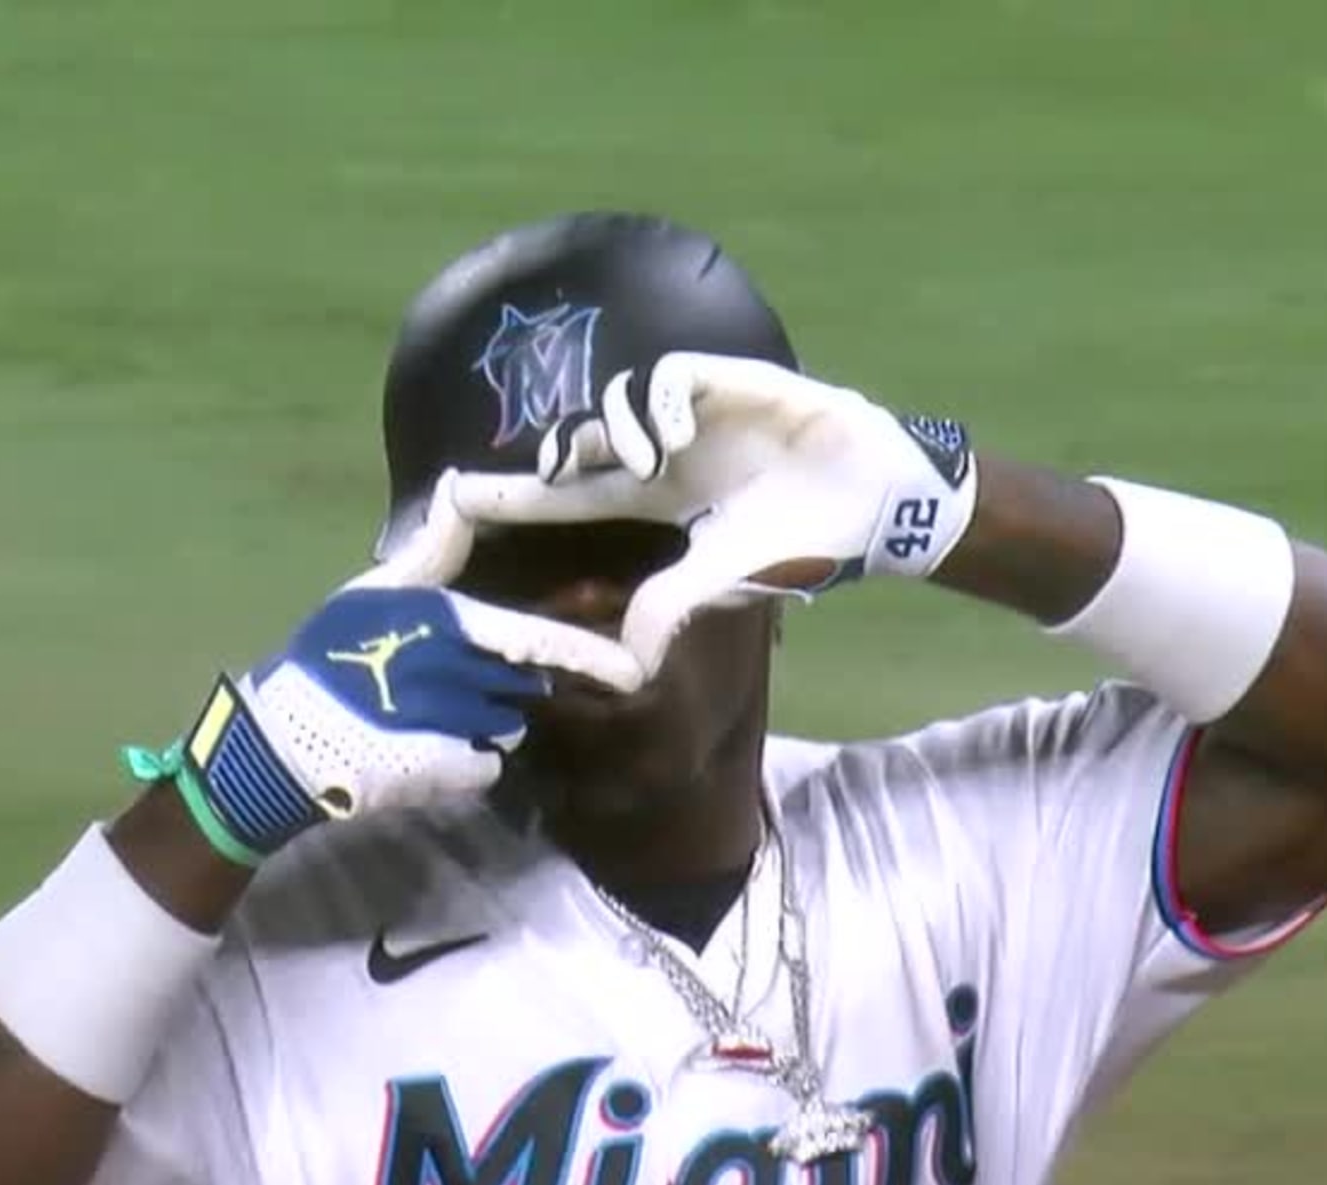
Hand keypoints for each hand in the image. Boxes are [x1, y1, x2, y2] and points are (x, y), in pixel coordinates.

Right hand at [156, 474, 646, 859]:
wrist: (287, 741)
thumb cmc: (328, 656)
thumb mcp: (373, 591)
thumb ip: (430, 551)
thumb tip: (459, 490)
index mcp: (452, 627)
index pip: (535, 641)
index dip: (586, 655)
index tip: (632, 671)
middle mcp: (467, 680)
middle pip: (524, 685)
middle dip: (509, 683)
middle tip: (454, 682)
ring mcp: (463, 732)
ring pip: (504, 723)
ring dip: (484, 718)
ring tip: (428, 713)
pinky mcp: (453, 775)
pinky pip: (483, 762)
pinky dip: (465, 757)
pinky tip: (423, 748)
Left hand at [447, 353, 979, 676]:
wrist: (872, 501)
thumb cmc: (801, 541)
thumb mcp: (722, 581)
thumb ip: (669, 607)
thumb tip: (625, 664)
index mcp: (654, 500)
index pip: (569, 495)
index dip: (515, 496)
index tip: (454, 496)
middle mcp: (662, 454)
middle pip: (578, 443)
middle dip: (548, 456)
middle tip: (535, 477)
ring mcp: (692, 415)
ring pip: (615, 405)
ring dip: (616, 434)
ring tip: (650, 465)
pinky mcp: (727, 382)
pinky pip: (668, 377)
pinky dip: (662, 406)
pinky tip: (678, 439)